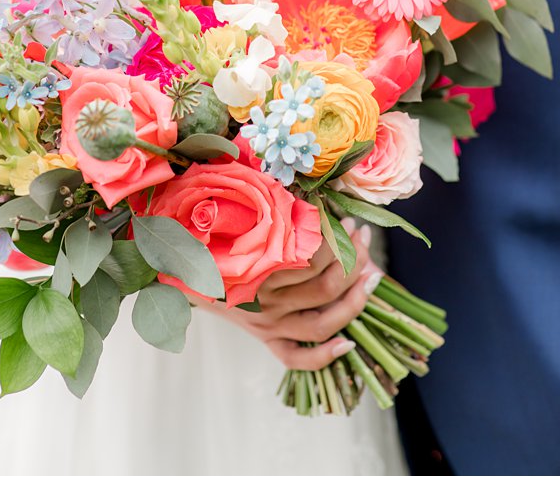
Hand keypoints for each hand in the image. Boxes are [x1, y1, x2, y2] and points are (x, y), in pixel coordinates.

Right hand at [200, 224, 380, 370]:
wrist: (187, 271)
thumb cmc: (224, 239)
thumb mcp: (249, 220)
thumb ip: (283, 212)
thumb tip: (324, 201)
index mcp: (262, 267)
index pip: (316, 258)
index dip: (341, 239)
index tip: (349, 222)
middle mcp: (266, 300)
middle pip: (327, 286)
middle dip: (355, 260)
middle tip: (363, 239)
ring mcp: (268, 324)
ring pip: (323, 322)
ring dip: (356, 299)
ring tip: (372, 275)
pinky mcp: (266, 340)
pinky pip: (296, 358)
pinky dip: (324, 356)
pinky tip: (349, 342)